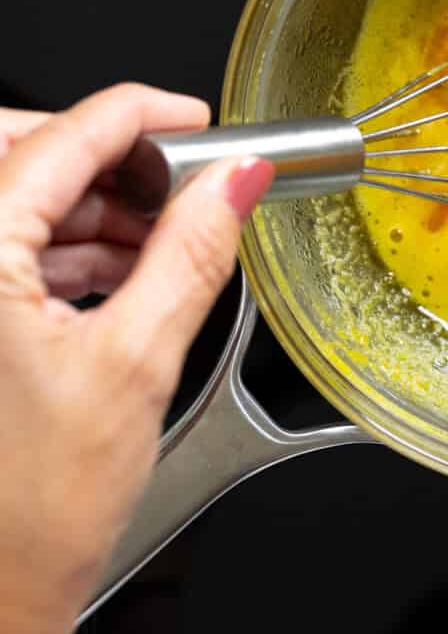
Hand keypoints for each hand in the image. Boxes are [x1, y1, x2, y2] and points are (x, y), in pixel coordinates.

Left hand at [0, 85, 272, 633]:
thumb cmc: (27, 517)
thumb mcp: (135, 364)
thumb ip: (193, 252)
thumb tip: (237, 181)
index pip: (65, 134)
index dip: (146, 116)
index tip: (199, 123)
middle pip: (22, 151)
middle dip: (108, 160)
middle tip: (181, 183)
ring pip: (12, 199)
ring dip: (89, 209)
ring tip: (162, 246)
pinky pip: (0, 249)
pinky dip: (59, 249)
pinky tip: (118, 279)